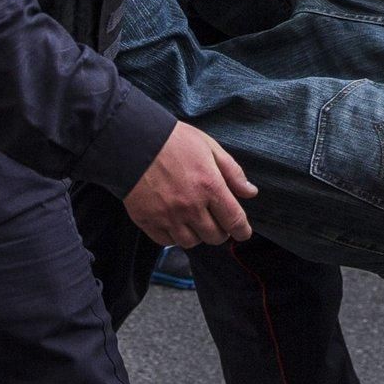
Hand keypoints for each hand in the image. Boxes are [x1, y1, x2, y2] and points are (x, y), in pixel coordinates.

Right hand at [123, 123, 256, 248]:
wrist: (133, 142)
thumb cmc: (173, 141)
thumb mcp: (209, 147)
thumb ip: (232, 172)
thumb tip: (250, 192)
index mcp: (210, 186)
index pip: (234, 220)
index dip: (242, 231)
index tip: (243, 233)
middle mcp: (190, 206)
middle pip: (214, 236)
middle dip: (220, 231)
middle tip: (216, 221)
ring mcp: (168, 216)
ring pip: (191, 242)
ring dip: (197, 235)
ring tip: (194, 220)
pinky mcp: (148, 221)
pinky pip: (167, 242)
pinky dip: (174, 236)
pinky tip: (174, 222)